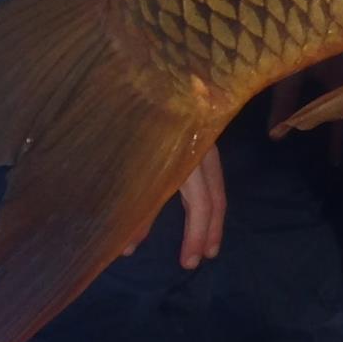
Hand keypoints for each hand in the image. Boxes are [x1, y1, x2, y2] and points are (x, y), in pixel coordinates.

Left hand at [123, 144, 226, 267]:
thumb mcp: (130, 172)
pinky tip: (199, 208)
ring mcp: (202, 143)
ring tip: (208, 240)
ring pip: (216, 185)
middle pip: (216, 196)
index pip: (201, 204)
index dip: (196, 235)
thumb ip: (136, 209)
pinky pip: (209, 175)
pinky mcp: (197, 140)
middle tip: (208, 256)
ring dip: (212, 215)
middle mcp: (202, 152)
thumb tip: (127, 250)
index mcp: (188, 160)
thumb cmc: (131, 134)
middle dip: (212, 229)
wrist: (133, 78)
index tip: (188, 263)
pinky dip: (207, 197)